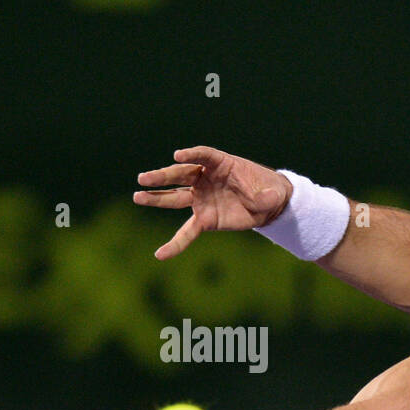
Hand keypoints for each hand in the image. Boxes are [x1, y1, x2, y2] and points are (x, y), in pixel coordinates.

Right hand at [134, 146, 292, 259]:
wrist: (267, 204)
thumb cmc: (267, 189)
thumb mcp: (272, 191)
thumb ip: (266, 195)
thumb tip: (263, 200)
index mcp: (221, 164)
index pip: (203, 156)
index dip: (191, 155)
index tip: (178, 156)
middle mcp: (206, 179)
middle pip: (181, 175)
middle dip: (162, 177)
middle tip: (143, 178)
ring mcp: (202, 198)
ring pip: (175, 198)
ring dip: (156, 198)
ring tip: (137, 196)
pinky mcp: (204, 219)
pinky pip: (187, 232)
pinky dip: (175, 244)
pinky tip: (160, 254)